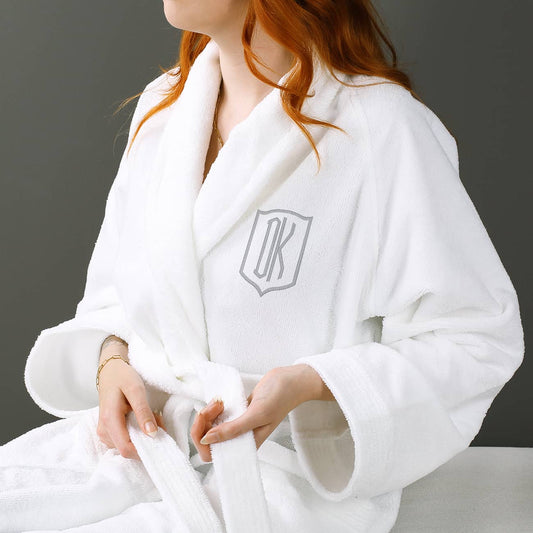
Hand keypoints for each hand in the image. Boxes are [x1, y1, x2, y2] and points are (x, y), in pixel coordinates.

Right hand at [96, 356, 166, 460]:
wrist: (111, 371)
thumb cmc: (122, 378)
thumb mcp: (136, 390)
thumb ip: (143, 412)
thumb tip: (152, 435)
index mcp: (109, 420)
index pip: (126, 449)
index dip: (144, 450)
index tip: (160, 439)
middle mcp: (104, 431)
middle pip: (127, 449)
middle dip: (146, 441)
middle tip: (157, 422)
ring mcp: (104, 432)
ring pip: (127, 446)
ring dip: (143, 436)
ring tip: (150, 418)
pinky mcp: (108, 431)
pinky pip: (124, 440)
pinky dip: (137, 433)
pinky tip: (142, 420)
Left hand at [190, 365, 325, 462]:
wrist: (291, 380)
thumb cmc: (280, 398)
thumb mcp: (257, 414)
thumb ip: (233, 429)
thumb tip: (207, 440)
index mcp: (245, 444)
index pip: (212, 453)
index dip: (203, 438)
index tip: (207, 420)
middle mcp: (239, 437)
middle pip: (208, 439)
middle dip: (203, 422)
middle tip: (214, 405)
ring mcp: (238, 424)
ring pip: (211, 426)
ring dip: (209, 413)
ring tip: (219, 401)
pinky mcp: (238, 412)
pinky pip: (217, 416)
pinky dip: (214, 408)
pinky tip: (220, 400)